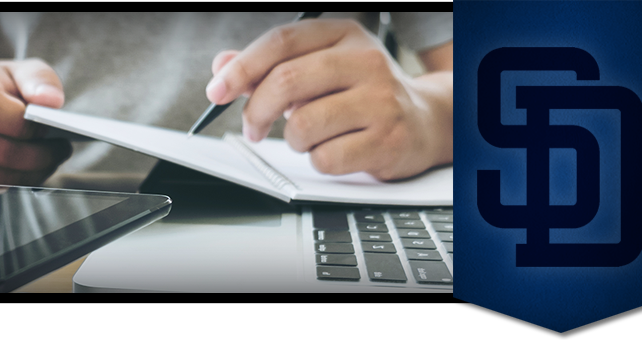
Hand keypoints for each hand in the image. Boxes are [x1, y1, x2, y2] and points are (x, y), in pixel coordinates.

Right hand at [0, 59, 72, 185]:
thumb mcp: (19, 71)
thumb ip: (38, 79)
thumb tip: (51, 101)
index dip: (23, 121)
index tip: (50, 124)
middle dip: (39, 154)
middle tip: (62, 148)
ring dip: (34, 172)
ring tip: (53, 159)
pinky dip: (20, 181)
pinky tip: (35, 169)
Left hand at [206, 19, 452, 180]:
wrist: (425, 121)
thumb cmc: (363, 93)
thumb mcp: (321, 66)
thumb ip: (271, 66)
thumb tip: (222, 65)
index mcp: (344, 35)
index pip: (282, 42)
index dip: (242, 67)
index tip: (216, 91)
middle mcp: (366, 61)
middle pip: (286, 81)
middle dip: (256, 110)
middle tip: (251, 127)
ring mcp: (380, 100)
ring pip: (302, 125)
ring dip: (292, 139)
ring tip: (309, 137)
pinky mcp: (387, 140)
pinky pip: (325, 158)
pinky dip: (318, 160)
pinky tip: (334, 150)